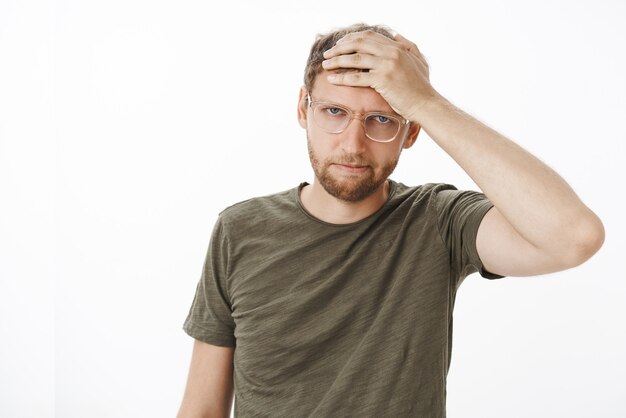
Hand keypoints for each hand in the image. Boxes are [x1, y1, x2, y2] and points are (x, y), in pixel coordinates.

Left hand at [321, 30, 437, 122]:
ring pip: (355, 58)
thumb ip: (408, 46)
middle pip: (359, 43)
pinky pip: (357, 76)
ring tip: (325, 65)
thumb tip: (396, 36)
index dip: (352, 39)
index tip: (340, 44)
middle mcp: (392, 52)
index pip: (369, 36)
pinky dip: (342, 77)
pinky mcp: (383, 79)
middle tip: (328, 54)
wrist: (426, 104)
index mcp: (398, 47)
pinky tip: (332, 79)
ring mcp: (387, 65)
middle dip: (340, 47)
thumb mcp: (419, 61)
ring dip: (337, 60)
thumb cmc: (422, 87)